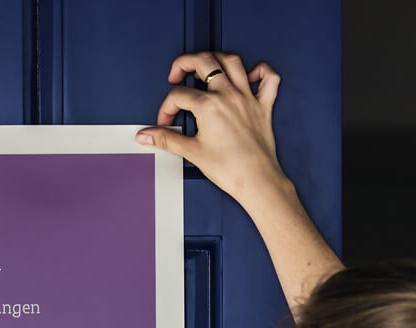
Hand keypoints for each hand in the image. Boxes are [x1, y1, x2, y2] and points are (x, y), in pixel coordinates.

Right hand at [136, 52, 286, 207]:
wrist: (256, 181)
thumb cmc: (230, 169)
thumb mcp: (191, 152)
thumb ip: (166, 139)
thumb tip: (147, 135)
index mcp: (209, 106)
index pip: (178, 95)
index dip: (166, 108)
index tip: (165, 122)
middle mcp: (229, 96)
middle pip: (204, 62)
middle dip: (185, 63)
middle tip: (177, 74)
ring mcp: (247, 98)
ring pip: (232, 62)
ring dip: (216, 59)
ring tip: (205, 65)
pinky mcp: (263, 106)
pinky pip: (269, 78)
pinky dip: (261, 71)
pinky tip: (249, 74)